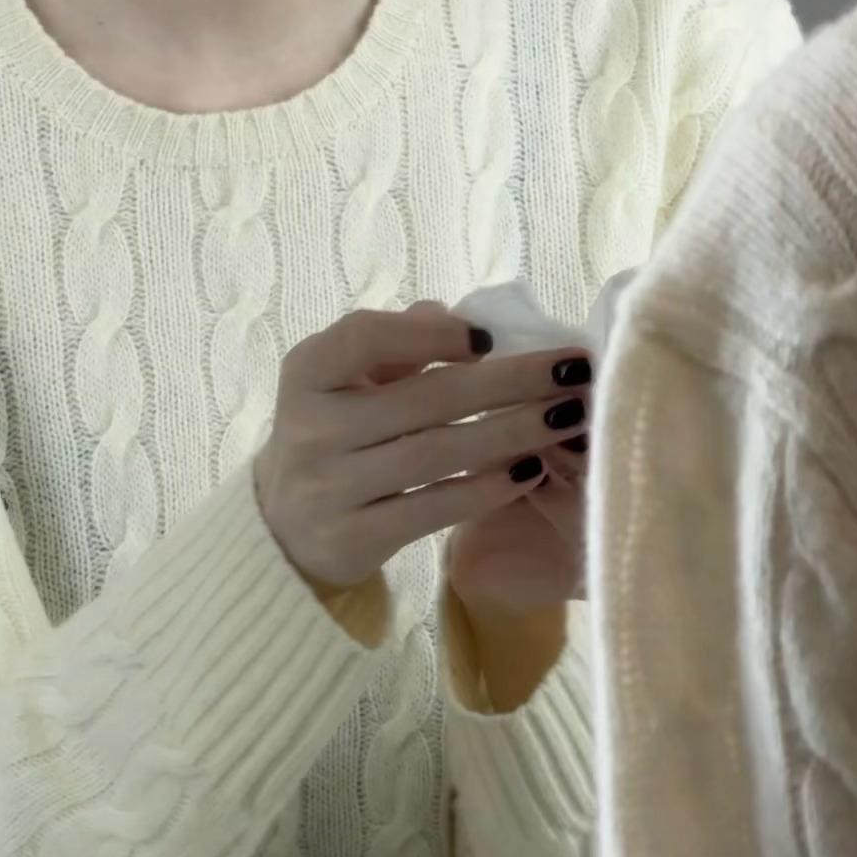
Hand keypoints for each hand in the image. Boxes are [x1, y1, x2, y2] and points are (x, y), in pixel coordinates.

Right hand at [252, 299, 592, 590]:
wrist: (283, 529)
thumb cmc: (333, 434)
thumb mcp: (345, 381)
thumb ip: (398, 343)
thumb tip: (463, 319)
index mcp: (308, 372)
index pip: (364, 337)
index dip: (430, 333)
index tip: (490, 338)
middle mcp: (312, 426)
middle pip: (425, 397)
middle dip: (510, 382)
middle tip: (574, 371)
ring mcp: (331, 486)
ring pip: (437, 453)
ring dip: (513, 433)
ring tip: (568, 418)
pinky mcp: (355, 537)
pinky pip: (433, 507)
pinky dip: (487, 488)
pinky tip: (530, 471)